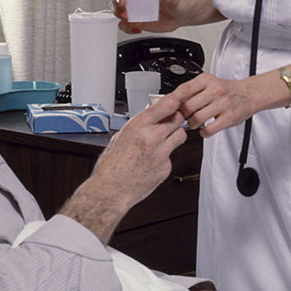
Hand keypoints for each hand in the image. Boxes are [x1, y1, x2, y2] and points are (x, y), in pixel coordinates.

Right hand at [58, 94, 186, 242]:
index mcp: (138, 126)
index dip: (176, 100)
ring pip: (181, 135)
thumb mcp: (120, 137)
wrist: (110, 191)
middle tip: (170, 120)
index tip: (178, 99)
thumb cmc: (110, 166)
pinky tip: (152, 161)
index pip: (167, 104)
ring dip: (175, 134)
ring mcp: (161, 153)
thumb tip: (148, 117)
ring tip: (162, 140)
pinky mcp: (166, 167)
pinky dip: (165, 156)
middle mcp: (152, 137)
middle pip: (178, 118)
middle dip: (175, 118)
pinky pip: (172, 155)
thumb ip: (137, 126)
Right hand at [111, 0, 183, 33]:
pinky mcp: (136, 22)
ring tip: (127, 17)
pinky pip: (125, 26)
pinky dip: (128, 28)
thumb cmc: (176, 3)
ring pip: (118, 11)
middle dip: (117, 1)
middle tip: (123, 3)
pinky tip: (137, 28)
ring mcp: (134, 11)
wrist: (180, 16)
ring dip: (119, 14)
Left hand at [167, 72, 257, 137]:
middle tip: (183, 116)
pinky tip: (204, 129)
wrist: (248, 94)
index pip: (184, 89)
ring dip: (192, 124)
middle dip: (182, 114)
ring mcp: (223, 104)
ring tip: (194, 123)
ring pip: (197, 118)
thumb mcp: (208, 83)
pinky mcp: (229, 118)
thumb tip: (171, 99)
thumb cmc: (226, 90)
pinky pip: (209, 130)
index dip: (173, 100)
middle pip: (188, 106)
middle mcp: (216, 90)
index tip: (168, 107)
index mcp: (207, 80)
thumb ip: (192, 90)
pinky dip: (203, 132)